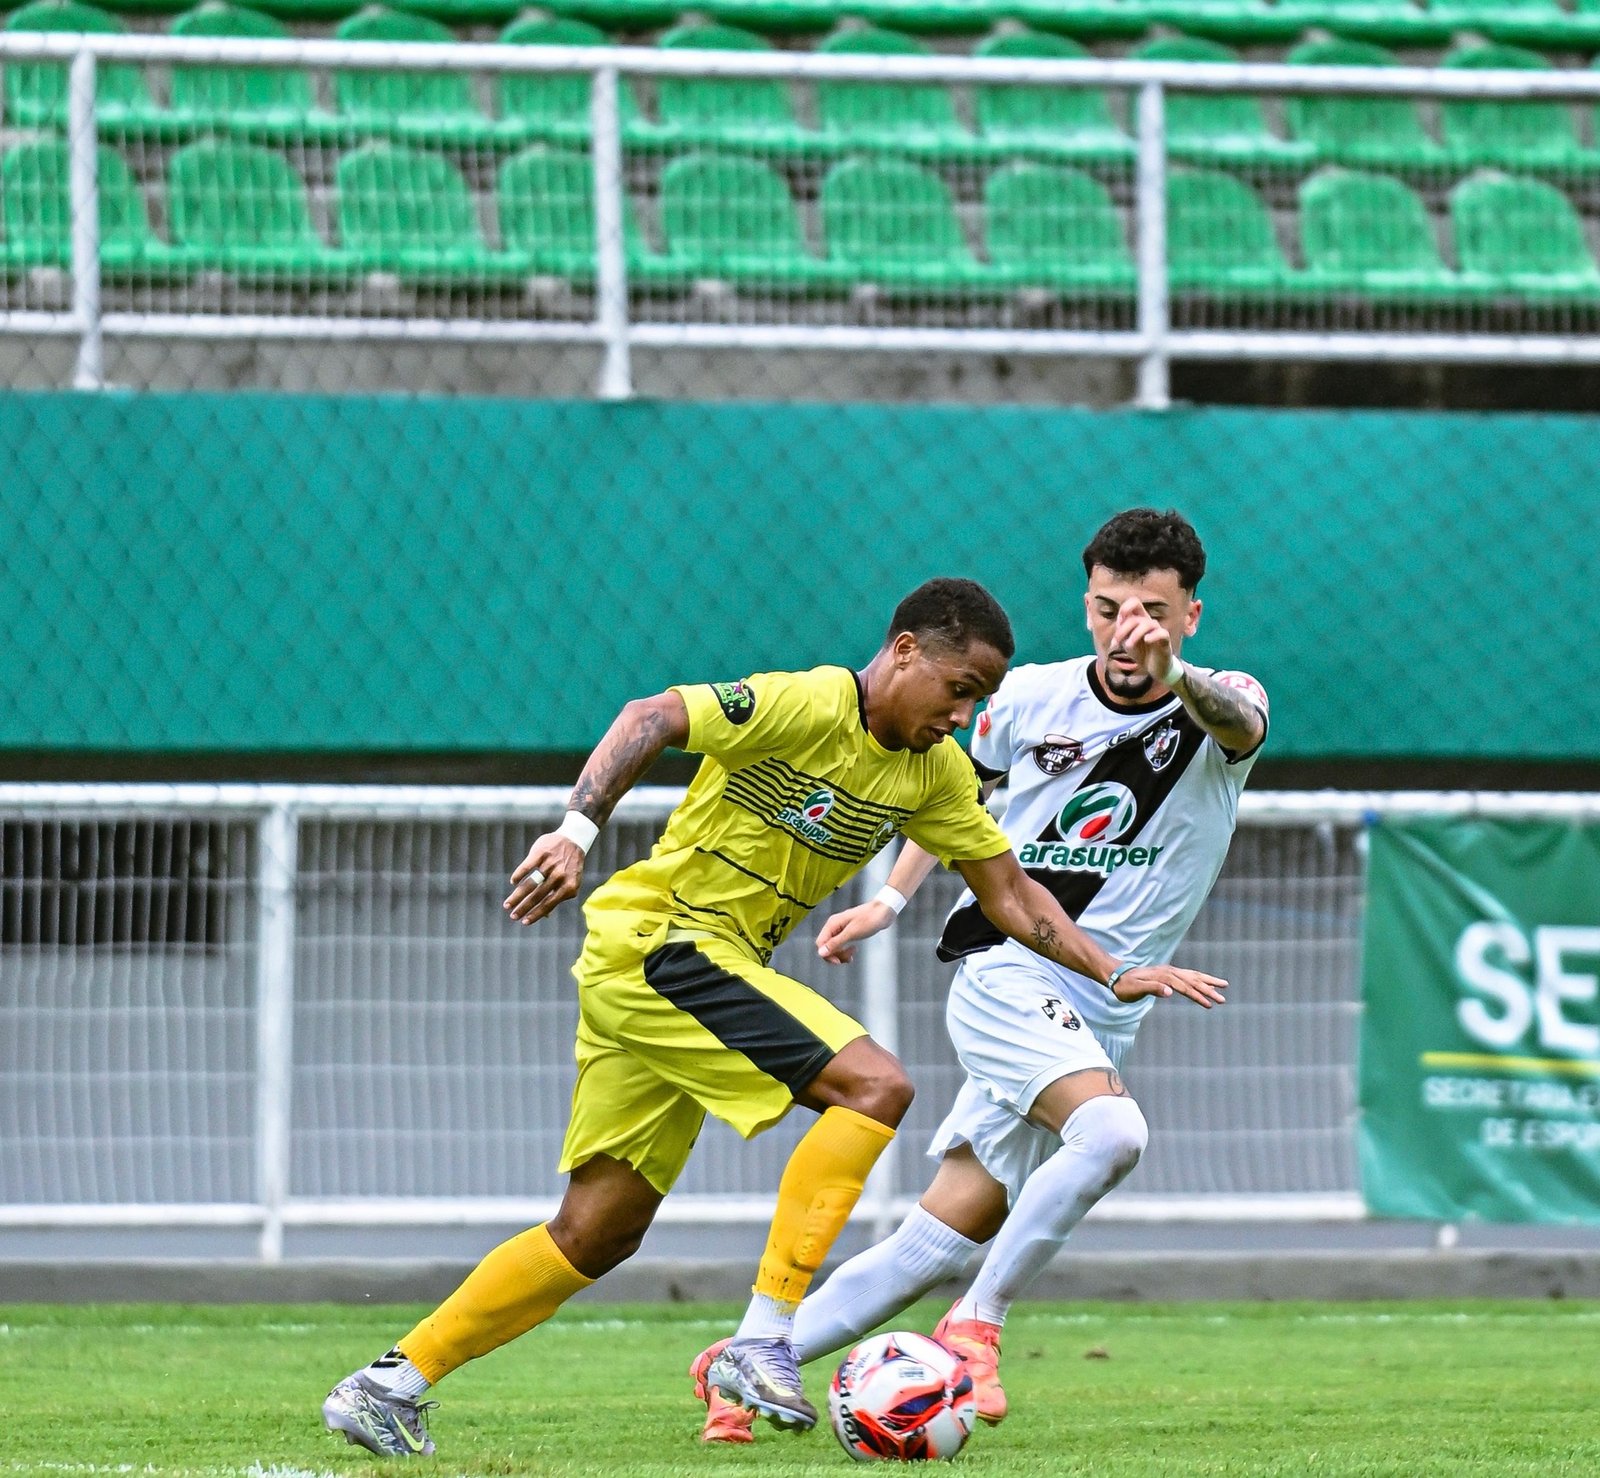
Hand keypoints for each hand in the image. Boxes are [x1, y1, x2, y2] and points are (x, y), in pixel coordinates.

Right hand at [502, 834, 584, 925]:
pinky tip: (513, 882)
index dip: (535, 914)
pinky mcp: (542, 853)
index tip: (524, 922)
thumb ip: (558, 896)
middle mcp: (560, 876)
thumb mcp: (570, 882)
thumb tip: (546, 916)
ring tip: (507, 904)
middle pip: (537, 896)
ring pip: (530, 883)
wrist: (574, 839)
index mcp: (568, 887)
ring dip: (517, 895)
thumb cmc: (569, 866)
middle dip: (523, 908)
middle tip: (512, 916)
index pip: (549, 904)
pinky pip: (527, 866)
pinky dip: (519, 875)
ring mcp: (550, 864)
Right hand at [816, 901, 895, 964]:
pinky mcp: (848, 931)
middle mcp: (834, 925)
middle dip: (835, 955)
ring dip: (841, 953)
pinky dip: (845, 949)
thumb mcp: (852, 933)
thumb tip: (821, 952)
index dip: (827, 954)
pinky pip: (841, 943)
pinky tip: (853, 950)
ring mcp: (841, 928)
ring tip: (852, 955)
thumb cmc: (870, 919)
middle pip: (826, 946)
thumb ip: (835, 943)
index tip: (838, 961)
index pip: (820, 943)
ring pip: (834, 945)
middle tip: (848, 958)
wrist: (884, 912)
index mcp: (832, 924)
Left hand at [1110, 964, 1226, 1007]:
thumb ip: (1153, 988)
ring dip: (1208, 982)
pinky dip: (1199, 979)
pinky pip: (1188, 975)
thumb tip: (1170, 992)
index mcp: (1163, 976)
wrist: (1117, 976)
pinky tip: (1206, 983)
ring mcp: (1169, 971)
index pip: (1184, 987)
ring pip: (1193, 975)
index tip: (1209, 1005)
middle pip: (1193, 980)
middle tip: (1223, 1000)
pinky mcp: (1168, 973)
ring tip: (1224, 986)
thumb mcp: (1136, 990)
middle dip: (1209, 990)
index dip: (1197, 996)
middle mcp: (1169, 971)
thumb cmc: (1125, 986)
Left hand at [1111, 598, 1175, 685]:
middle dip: (1123, 629)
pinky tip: (1146, 640)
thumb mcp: (1126, 641)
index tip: (1119, 622)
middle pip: (1136, 617)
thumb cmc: (1141, 652)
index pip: (1135, 602)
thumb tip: (1119, 620)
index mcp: (1139, 619)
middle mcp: (1149, 622)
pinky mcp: (1165, 641)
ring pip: (1147, 624)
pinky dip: (1152, 636)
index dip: (1125, 608)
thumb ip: (1121, 630)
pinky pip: (1161, 633)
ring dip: (1134, 635)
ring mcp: (1157, 630)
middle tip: (1117, 642)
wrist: (1153, 668)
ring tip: (1128, 646)